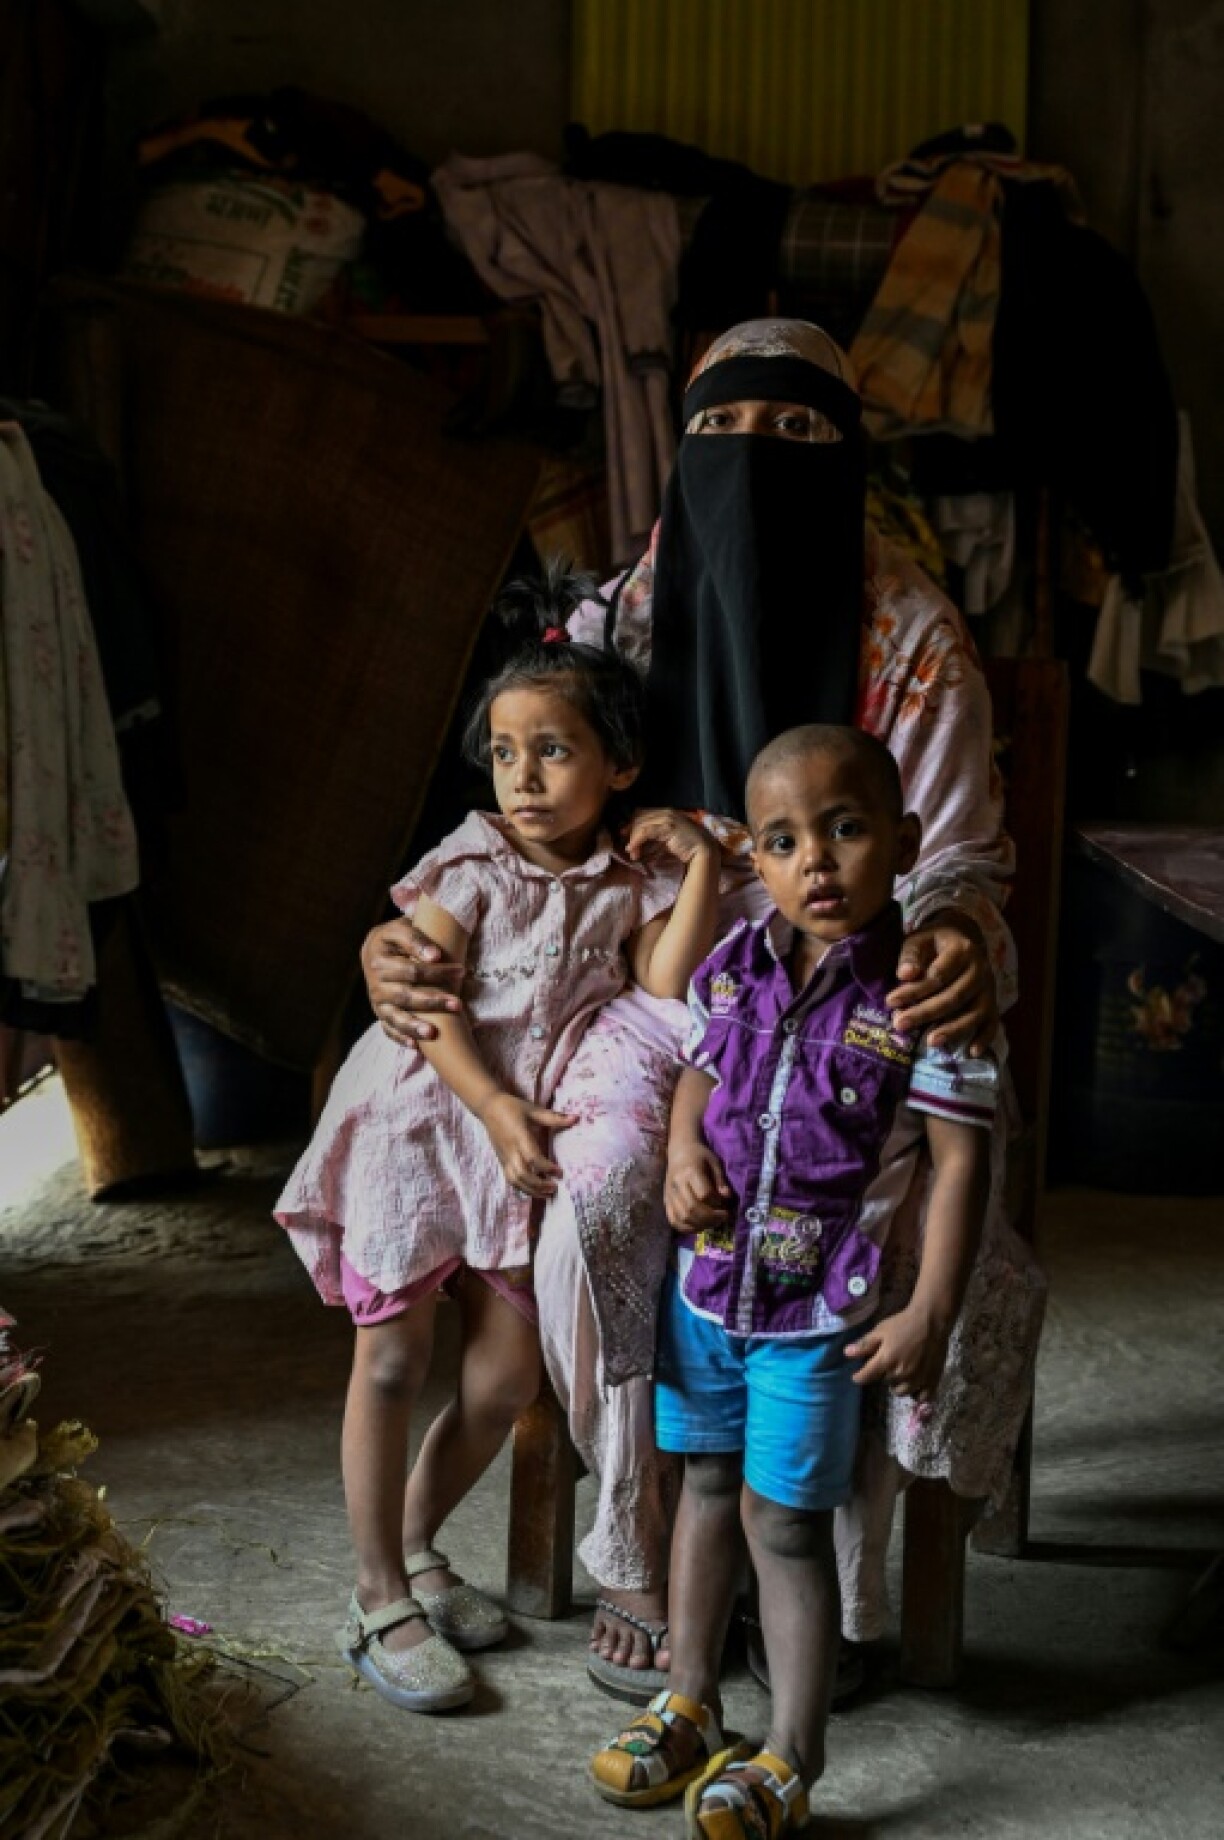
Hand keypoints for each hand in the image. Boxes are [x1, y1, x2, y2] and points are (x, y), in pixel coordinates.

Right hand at [361, 916, 464, 1045]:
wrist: (375, 950)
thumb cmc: (397, 938)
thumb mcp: (402, 927)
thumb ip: (416, 935)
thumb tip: (434, 952)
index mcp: (380, 958)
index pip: (410, 968)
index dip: (434, 970)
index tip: (456, 967)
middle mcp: (376, 982)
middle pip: (406, 995)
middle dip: (432, 1001)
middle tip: (458, 1004)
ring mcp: (378, 1000)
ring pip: (396, 1016)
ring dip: (415, 1025)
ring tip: (433, 1032)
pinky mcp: (381, 1014)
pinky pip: (389, 1029)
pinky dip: (401, 1038)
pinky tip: (416, 1046)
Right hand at [478, 1093, 575, 1197]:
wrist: (489, 1108)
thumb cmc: (513, 1107)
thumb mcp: (533, 1110)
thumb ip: (554, 1117)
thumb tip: (575, 1118)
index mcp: (519, 1136)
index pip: (532, 1157)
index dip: (547, 1168)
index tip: (560, 1173)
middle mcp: (510, 1150)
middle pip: (522, 1174)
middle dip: (539, 1185)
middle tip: (555, 1187)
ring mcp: (504, 1157)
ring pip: (514, 1180)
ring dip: (531, 1190)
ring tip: (547, 1194)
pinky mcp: (501, 1161)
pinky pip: (510, 1179)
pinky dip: (522, 1188)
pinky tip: (534, 1190)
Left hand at [625, 808, 718, 867]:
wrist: (703, 850)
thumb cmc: (687, 847)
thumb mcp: (668, 838)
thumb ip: (656, 836)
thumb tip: (638, 841)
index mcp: (667, 812)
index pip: (643, 813)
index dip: (632, 823)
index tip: (624, 834)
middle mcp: (667, 812)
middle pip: (640, 817)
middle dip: (630, 832)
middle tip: (628, 847)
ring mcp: (668, 818)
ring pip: (641, 825)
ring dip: (633, 839)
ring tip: (631, 853)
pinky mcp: (667, 827)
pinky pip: (646, 831)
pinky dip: (636, 840)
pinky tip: (632, 849)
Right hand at [665, 1143, 731, 1233]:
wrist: (679, 1150)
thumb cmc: (700, 1156)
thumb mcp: (715, 1163)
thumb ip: (720, 1181)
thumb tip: (727, 1198)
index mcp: (690, 1171)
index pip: (703, 1194)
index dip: (716, 1202)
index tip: (725, 1204)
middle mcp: (677, 1184)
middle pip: (692, 1208)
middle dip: (710, 1217)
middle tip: (723, 1217)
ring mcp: (669, 1194)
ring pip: (683, 1217)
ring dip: (700, 1224)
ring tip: (713, 1222)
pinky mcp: (666, 1201)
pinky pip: (673, 1220)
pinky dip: (686, 1228)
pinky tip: (699, 1226)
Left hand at [847, 1304, 950, 1402]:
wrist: (932, 1320)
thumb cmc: (903, 1323)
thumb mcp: (881, 1330)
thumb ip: (865, 1345)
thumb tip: (847, 1354)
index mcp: (886, 1361)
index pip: (866, 1377)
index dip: (859, 1377)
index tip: (858, 1376)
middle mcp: (901, 1374)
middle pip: (885, 1383)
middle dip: (883, 1374)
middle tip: (889, 1362)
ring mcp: (918, 1380)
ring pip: (901, 1391)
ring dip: (898, 1384)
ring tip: (901, 1372)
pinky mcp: (932, 1381)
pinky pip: (920, 1397)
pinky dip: (916, 1393)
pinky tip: (915, 1383)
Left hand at [886, 912, 996, 1054]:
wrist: (963, 937)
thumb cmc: (934, 941)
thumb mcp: (919, 939)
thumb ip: (910, 956)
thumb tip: (905, 974)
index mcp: (962, 950)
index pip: (938, 975)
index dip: (914, 990)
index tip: (890, 1001)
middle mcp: (980, 969)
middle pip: (954, 996)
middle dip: (926, 1012)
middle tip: (900, 1024)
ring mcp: (989, 988)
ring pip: (974, 1012)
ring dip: (953, 1029)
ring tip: (931, 1041)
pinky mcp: (992, 1002)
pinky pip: (993, 1022)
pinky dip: (985, 1038)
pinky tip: (972, 1052)